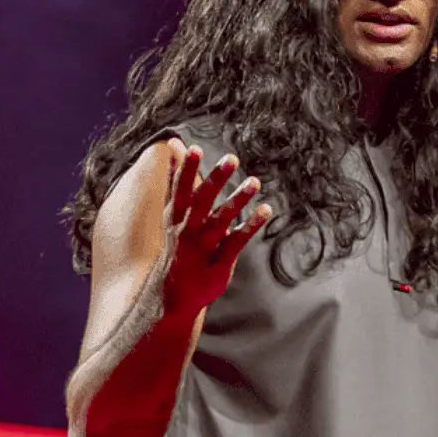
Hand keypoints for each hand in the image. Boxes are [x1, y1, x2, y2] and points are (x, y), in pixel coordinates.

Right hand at [156, 141, 271, 316]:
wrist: (171, 295)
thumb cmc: (177, 244)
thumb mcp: (172, 211)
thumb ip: (177, 178)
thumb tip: (174, 141)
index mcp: (175, 216)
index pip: (178, 189)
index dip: (184, 169)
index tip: (192, 147)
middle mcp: (188, 230)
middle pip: (201, 202)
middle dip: (215, 180)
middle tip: (231, 158)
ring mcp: (204, 246)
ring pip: (221, 220)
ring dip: (238, 201)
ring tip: (255, 181)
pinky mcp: (220, 261)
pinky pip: (236, 242)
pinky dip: (251, 226)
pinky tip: (266, 210)